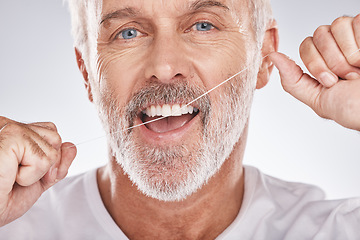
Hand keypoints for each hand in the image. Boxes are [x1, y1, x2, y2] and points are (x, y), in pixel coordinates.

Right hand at [0, 117, 76, 226]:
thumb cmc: (0, 197)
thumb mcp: (37, 179)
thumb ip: (56, 163)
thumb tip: (71, 147)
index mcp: (15, 134)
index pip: (51, 134)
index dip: (48, 157)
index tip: (24, 173)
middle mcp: (10, 127)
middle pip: (55, 138)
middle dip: (45, 164)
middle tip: (18, 176)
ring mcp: (9, 129)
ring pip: (52, 150)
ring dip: (35, 172)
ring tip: (12, 176)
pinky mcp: (11, 138)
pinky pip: (43, 159)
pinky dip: (29, 176)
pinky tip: (10, 176)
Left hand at [270, 14, 359, 130]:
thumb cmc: (354, 108)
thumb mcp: (318, 99)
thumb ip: (292, 80)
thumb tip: (272, 56)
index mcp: (324, 62)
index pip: (305, 45)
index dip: (315, 64)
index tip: (330, 82)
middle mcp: (337, 47)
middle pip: (317, 35)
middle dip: (331, 60)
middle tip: (346, 76)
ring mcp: (354, 36)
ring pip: (336, 25)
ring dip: (348, 53)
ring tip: (359, 69)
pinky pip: (355, 22)